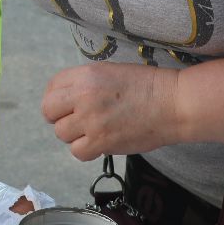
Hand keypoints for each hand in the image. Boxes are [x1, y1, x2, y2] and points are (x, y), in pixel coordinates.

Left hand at [40, 62, 183, 159]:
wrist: (174, 103)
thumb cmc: (148, 86)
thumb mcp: (111, 72)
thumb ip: (86, 84)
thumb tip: (68, 100)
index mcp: (86, 74)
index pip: (52, 87)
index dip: (57, 98)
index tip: (65, 105)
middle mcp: (84, 95)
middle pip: (49, 111)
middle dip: (59, 116)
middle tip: (75, 120)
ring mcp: (91, 120)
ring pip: (62, 133)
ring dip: (74, 134)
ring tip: (93, 131)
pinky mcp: (102, 141)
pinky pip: (77, 152)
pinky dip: (86, 150)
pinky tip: (99, 143)